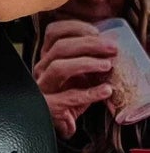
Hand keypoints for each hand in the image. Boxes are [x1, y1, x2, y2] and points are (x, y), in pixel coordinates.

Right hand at [33, 19, 117, 138]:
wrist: (59, 125)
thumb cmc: (69, 96)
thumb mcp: (78, 75)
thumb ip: (86, 60)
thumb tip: (107, 47)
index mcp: (46, 56)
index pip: (53, 31)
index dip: (74, 27)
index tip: (96, 31)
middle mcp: (42, 68)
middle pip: (59, 47)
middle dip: (88, 44)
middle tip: (111, 47)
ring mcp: (44, 87)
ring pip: (59, 67)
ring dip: (86, 63)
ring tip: (107, 65)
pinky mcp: (51, 106)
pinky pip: (71, 97)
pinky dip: (91, 93)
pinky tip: (106, 90)